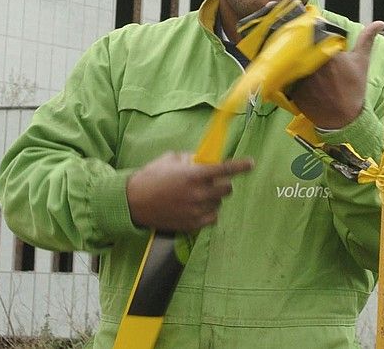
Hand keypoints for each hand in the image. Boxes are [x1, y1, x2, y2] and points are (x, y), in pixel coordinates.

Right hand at [126, 152, 254, 231]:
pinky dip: (208, 213)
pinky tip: (196, 207)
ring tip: (197, 195)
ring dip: (213, 198)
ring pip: (219, 204)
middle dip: (223, 183)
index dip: (240, 166)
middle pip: (226, 189)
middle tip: (212, 182)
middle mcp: (198, 194)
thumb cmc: (151, 176)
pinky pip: (212, 219)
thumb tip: (205, 160)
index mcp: (194, 175)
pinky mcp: (192, 225)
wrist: (133, 202)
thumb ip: (191, 159)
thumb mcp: (171, 159)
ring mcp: (195, 211)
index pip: (225, 170)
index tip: (251, 164)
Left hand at [288, 20, 383, 128]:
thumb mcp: (361, 62)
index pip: (314, 35)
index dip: (313, 35)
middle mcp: (313, 64)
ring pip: (292, 59)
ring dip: (295, 59)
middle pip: (301, 46)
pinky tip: (297, 77)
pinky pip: (287, 75)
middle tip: (308, 50)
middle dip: (303, 45)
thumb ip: (366, 39)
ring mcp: (301, 77)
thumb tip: (379, 23)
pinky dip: (290, 74)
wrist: (344, 118)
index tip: (315, 36)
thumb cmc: (354, 89)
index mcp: (328, 54)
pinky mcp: (293, 89)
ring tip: (301, 63)